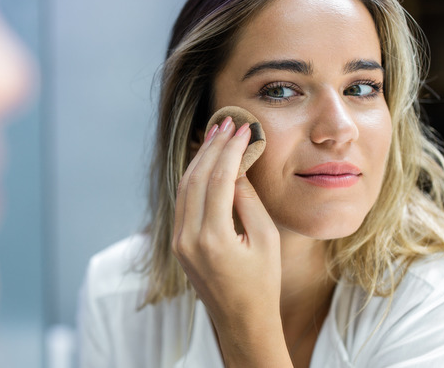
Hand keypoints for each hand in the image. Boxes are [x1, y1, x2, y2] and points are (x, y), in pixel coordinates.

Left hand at [172, 117, 287, 365]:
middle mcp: (188, 238)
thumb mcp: (265, 239)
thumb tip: (236, 166)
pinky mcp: (178, 243)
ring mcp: (179, 241)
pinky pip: (183, 201)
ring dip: (200, 158)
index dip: (230, 150)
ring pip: (184, 187)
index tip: (242, 129)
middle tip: (227, 122)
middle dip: (212, 147)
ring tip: (216, 134)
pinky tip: (204, 160)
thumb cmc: (262, 283)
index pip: (218, 180)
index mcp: (213, 239)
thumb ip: (248, 200)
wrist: (241, 321)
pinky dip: (193, 177)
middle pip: (196, 178)